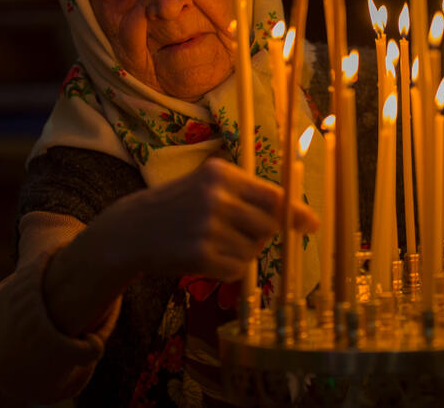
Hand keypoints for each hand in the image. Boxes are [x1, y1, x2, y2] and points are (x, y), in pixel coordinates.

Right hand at [112, 157, 318, 281]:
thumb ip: (250, 196)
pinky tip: (205, 258)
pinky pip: (236, 269)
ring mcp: (207, 226)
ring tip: (212, 243)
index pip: (272, 195)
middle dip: (259, 234)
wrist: (131, 229)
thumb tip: (304, 216)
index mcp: (221, 174)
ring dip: (241, 253)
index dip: (295, 212)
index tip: (313, 224)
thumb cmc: (179, 205)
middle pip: (267, 226)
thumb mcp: (209, 185)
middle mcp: (216, 197)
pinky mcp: (199, 255)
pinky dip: (227, 269)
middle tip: (233, 232)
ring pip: (253, 250)